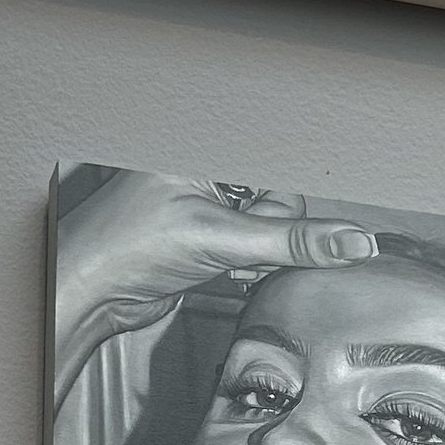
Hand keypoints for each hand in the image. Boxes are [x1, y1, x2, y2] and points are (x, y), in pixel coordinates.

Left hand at [53, 173, 374, 408]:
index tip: (277, 227)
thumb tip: (354, 242)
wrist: (91, 294)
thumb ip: (293, 241)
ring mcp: (209, 206)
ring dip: (256, 254)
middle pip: (280, 202)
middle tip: (232, 244)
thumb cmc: (125, 249)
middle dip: (267, 233)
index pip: (280, 170)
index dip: (284, 203)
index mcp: (207, 150)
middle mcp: (209, 172)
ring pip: (269, 230)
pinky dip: (246, 265)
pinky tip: (219, 270)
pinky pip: (254, 249)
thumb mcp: (220, 238)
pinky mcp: (209, 239)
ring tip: (217, 259)